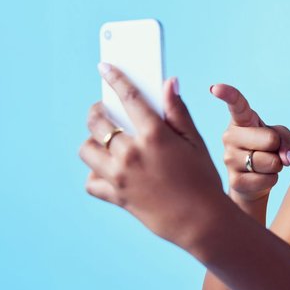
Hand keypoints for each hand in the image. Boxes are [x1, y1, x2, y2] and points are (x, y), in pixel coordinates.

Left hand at [78, 63, 224, 247]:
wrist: (201, 222)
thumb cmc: (202, 179)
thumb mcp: (195, 142)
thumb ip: (177, 112)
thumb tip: (168, 82)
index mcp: (154, 136)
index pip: (128, 97)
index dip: (115, 78)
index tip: (105, 67)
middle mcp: (131, 153)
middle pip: (97, 122)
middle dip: (97, 110)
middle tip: (104, 110)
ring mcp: (120, 176)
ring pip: (87, 149)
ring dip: (93, 141)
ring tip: (106, 140)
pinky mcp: (116, 196)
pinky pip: (91, 181)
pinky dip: (95, 173)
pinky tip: (107, 168)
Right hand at [210, 83, 289, 201]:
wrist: (254, 182)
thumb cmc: (267, 151)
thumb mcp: (283, 138)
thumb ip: (288, 141)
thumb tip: (284, 158)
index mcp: (241, 120)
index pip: (236, 105)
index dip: (227, 95)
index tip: (215, 88)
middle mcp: (230, 136)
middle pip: (270, 139)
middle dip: (278, 147)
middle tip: (268, 151)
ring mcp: (229, 159)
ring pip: (271, 161)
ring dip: (276, 165)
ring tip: (264, 165)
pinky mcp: (234, 181)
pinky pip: (268, 179)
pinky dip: (272, 179)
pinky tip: (260, 177)